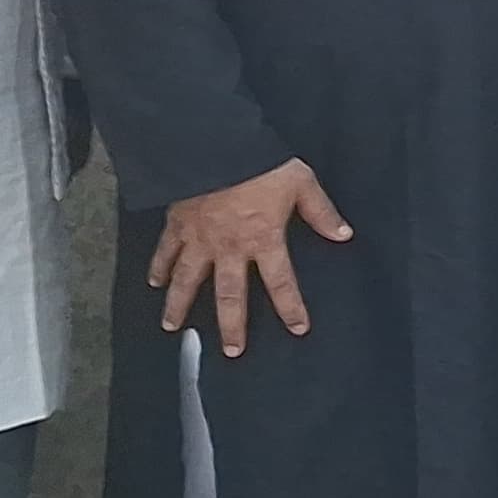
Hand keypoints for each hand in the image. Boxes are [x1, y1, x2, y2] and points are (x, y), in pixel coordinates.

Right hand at [153, 159, 351, 357]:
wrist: (218, 146)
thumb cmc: (261, 164)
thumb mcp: (302, 184)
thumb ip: (321, 213)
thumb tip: (344, 235)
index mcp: (263, 239)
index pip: (281, 282)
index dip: (290, 307)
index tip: (297, 328)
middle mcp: (229, 248)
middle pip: (229, 295)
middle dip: (231, 326)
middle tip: (231, 352)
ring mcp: (199, 239)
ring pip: (187, 281)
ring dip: (179, 306)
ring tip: (173, 327)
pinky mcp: (178, 225)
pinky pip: (165, 252)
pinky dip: (157, 267)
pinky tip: (153, 282)